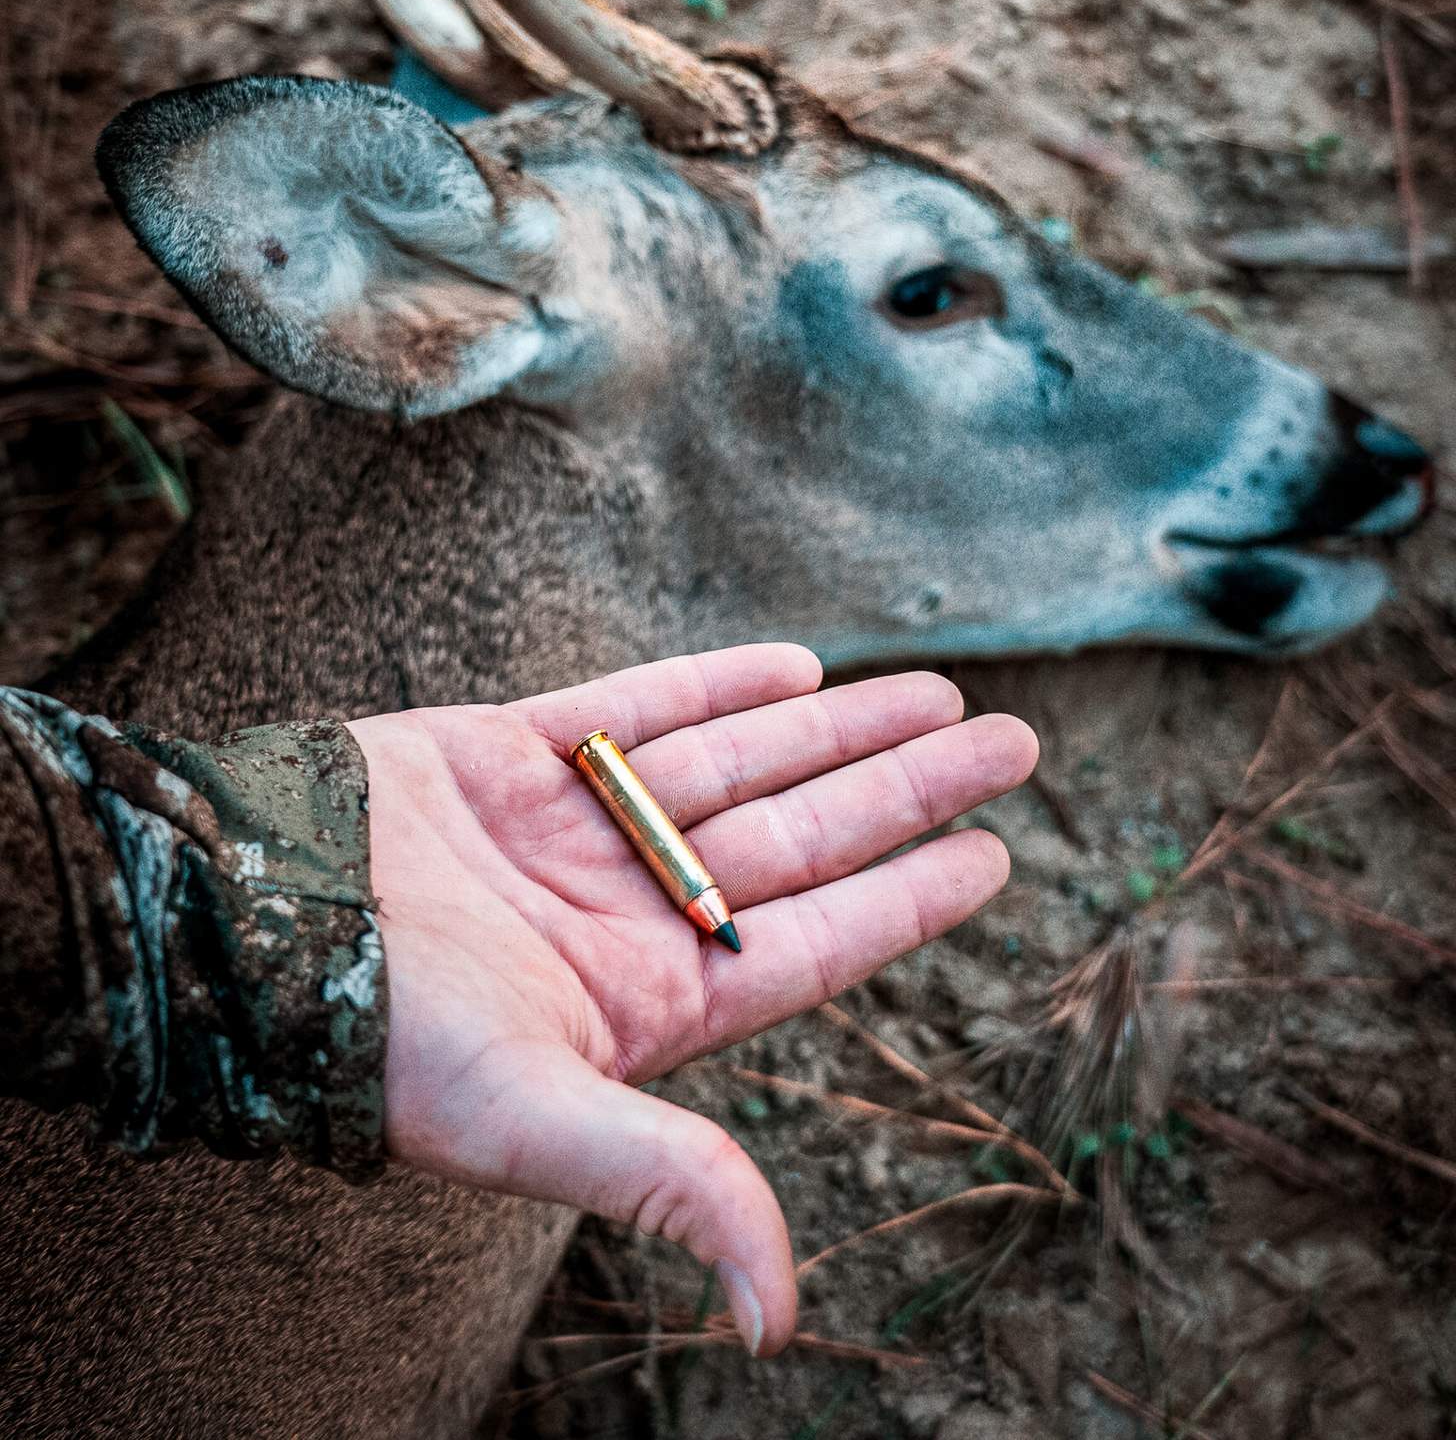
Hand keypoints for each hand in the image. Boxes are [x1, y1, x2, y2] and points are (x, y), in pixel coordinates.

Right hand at [348, 647, 1036, 1355]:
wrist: (240, 919)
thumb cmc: (382, 1040)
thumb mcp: (537, 1122)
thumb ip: (672, 1183)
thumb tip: (780, 1314)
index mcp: (649, 995)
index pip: (817, 939)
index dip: (909, 895)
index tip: (996, 853)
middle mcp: (629, 905)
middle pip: (803, 835)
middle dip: (907, 788)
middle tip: (1014, 742)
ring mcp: (578, 824)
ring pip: (740, 762)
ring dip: (838, 728)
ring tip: (934, 695)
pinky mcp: (515, 750)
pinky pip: (639, 705)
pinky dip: (718, 683)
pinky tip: (797, 669)